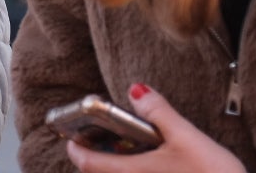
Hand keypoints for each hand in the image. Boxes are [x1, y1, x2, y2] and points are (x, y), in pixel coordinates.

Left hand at [64, 84, 244, 172]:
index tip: (70, 135)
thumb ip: (158, 112)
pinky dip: (137, 171)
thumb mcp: (185, 136)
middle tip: (99, 137)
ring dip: (118, 166)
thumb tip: (136, 90)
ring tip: (128, 148)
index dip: (74, 149)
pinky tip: (155, 164)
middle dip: (96, 157)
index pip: (87, 164)